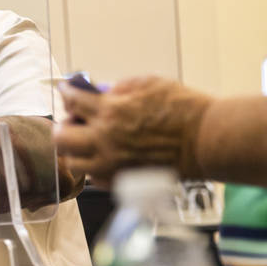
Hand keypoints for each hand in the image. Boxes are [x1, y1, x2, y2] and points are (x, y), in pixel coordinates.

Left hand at [53, 76, 211, 182]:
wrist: (205, 139)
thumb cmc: (183, 108)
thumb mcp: (148, 84)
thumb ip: (118, 89)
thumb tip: (100, 94)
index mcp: (110, 112)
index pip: (72, 101)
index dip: (66, 93)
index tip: (66, 91)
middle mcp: (105, 140)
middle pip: (61, 138)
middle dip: (65, 126)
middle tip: (76, 122)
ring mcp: (111, 165)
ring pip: (74, 163)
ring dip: (77, 151)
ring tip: (89, 143)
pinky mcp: (122, 181)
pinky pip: (94, 179)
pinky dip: (94, 167)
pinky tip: (106, 157)